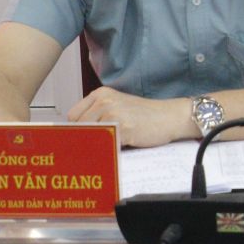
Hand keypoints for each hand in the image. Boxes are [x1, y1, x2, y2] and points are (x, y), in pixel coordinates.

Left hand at [67, 87, 191, 147]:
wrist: (169, 116)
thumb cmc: (144, 115)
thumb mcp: (117, 106)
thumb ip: (97, 114)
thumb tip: (75, 135)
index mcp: (101, 94)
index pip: (73, 116)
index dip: (76, 130)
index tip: (81, 139)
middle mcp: (104, 101)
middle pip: (78, 127)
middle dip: (84, 139)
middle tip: (94, 147)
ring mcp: (113, 113)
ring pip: (89, 136)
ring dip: (94, 145)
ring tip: (105, 148)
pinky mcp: (122, 128)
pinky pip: (104, 144)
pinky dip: (106, 150)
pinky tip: (115, 150)